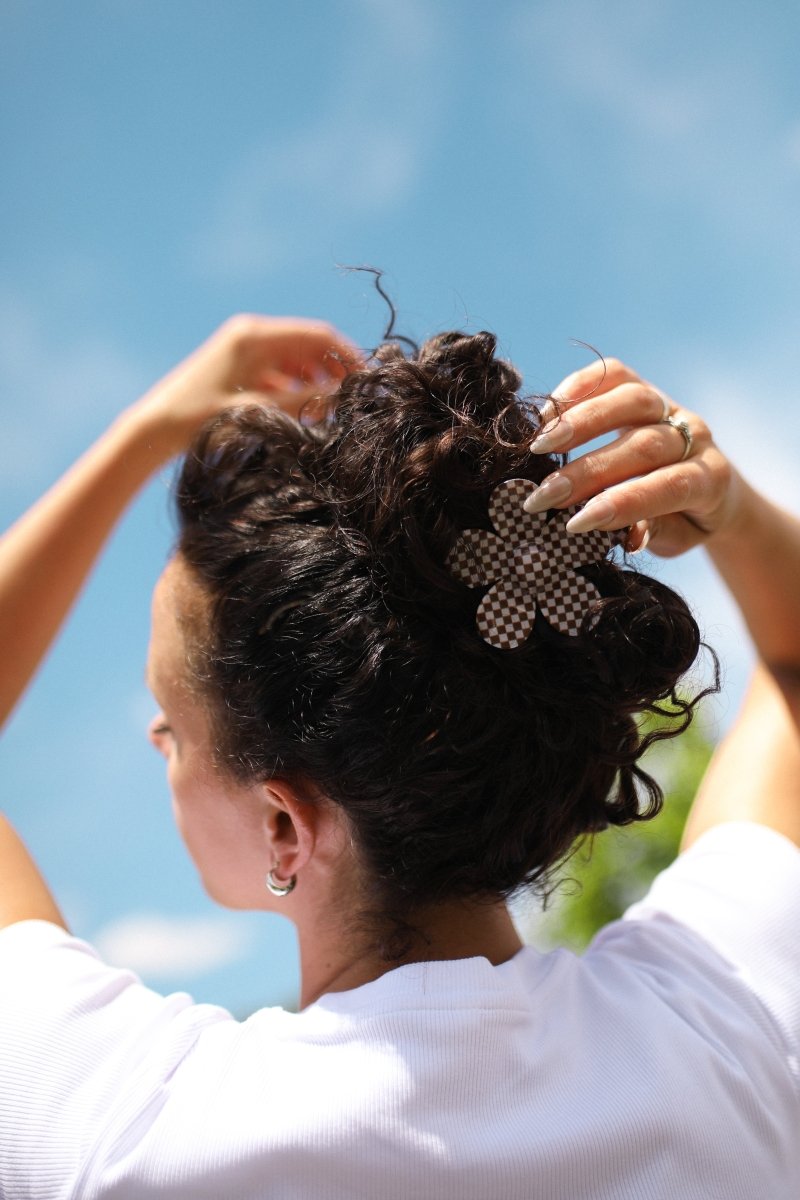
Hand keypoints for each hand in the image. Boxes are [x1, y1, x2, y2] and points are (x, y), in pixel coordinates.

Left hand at [132, 315, 361, 457]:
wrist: (154, 429)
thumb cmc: (200, 420)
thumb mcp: (258, 411)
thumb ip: (302, 400)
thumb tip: (341, 393)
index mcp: (255, 335)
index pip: (317, 335)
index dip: (347, 355)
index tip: (366, 379)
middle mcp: (250, 334)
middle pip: (308, 344)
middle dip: (333, 368)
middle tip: (352, 398)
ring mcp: (242, 348)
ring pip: (294, 358)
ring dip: (315, 379)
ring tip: (330, 408)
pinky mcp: (236, 365)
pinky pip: (277, 370)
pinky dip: (294, 385)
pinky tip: (302, 409)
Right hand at [522, 358, 735, 556]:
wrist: (708, 485)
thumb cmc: (685, 519)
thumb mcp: (677, 537)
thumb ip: (655, 532)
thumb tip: (626, 534)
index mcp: (710, 479)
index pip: (668, 486)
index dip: (621, 504)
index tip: (575, 523)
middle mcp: (696, 437)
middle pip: (643, 445)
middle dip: (587, 471)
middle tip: (543, 495)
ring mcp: (672, 408)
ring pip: (632, 400)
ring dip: (580, 422)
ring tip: (540, 446)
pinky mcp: (648, 389)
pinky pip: (618, 375)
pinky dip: (581, 386)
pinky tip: (549, 412)